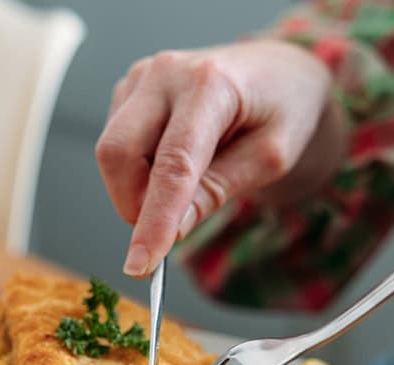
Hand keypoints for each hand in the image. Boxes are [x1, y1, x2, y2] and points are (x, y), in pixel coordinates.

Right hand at [96, 39, 344, 276]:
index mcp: (210, 84)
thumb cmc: (282, 109)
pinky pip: (115, 145)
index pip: (172, 164)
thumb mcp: (269, 160)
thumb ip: (217, 191)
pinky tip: (172, 162)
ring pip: (111, 153)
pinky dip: (137, 171)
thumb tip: (171, 231)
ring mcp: (141, 79)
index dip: (154, 219)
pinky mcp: (128, 91)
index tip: (142, 263)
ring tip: (188, 181)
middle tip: (168, 228)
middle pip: (117, 153)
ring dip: (138, 188)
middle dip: (134, 204)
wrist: (277, 73)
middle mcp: (166, 73)